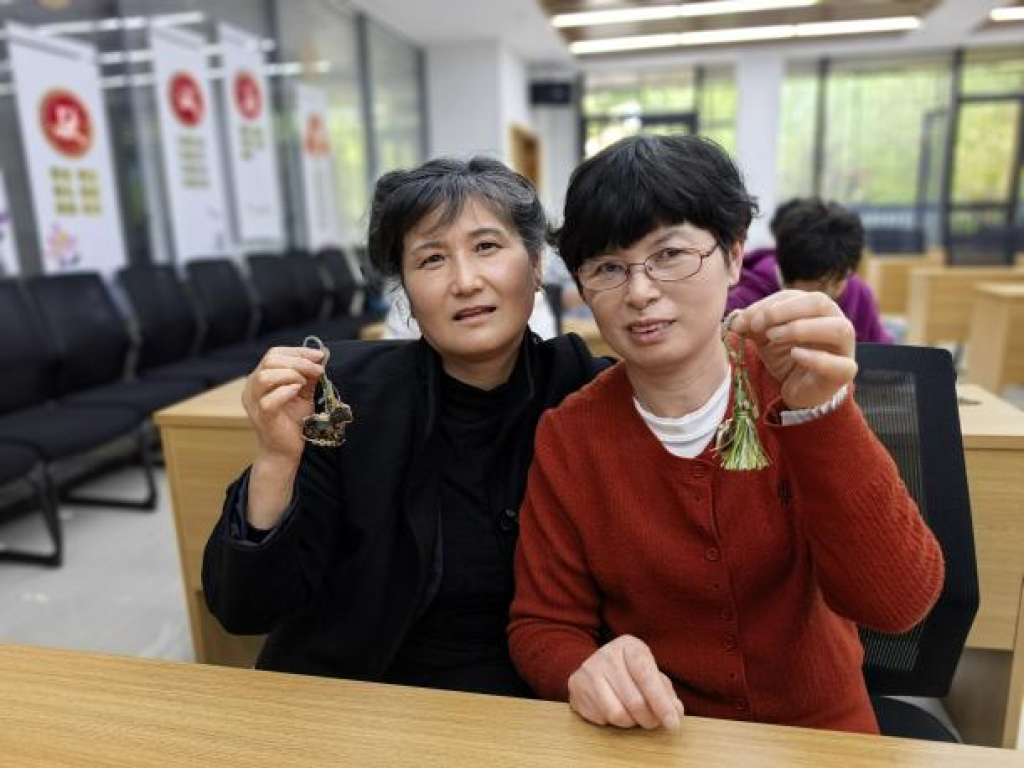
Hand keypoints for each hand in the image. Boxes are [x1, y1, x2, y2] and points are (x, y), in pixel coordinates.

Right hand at [242, 345, 325, 464]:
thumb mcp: (303, 393)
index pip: (274, 354)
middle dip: (298, 361)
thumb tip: (320, 358)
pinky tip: (297, 391)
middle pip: (269, 361)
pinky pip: (268, 401)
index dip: (297, 352)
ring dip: (290, 374)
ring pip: (265, 377)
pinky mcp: (262, 418)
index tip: (319, 355)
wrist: (285, 450)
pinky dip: (285, 392)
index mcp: (260, 378)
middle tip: (317, 369)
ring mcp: (254, 403)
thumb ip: (308, 376)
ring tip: (305, 383)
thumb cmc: (292, 421)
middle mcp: (252, 388)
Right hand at [568, 635, 683, 729]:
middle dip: (649, 719)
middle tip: (653, 722)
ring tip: (633, 715)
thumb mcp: (650, 673)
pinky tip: (614, 708)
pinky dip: (613, 722)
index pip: (647, 677)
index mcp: (629, 646)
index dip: (662, 704)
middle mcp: (606, 655)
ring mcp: (588, 671)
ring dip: (631, 723)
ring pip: (617, 714)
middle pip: (635, 702)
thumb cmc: (629, 671)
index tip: (673, 724)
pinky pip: (601, 718)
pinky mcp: (575, 687)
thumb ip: (665, 692)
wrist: (594, 664)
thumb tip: (675, 713)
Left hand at [728, 290, 856, 409]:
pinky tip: (795, 354)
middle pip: (820, 302)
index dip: (767, 304)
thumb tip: (735, 318)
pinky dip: (816, 358)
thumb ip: (752, 325)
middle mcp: (836, 321)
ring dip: (802, 328)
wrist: (798, 390)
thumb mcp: (764, 337)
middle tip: (758, 325)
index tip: (744, 319)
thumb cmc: (785, 357)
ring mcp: (845, 347)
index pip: (794, 295)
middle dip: (784, 310)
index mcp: (816, 308)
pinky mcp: (844, 372)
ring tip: (774, 337)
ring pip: (838, 328)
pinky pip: (839, 364)